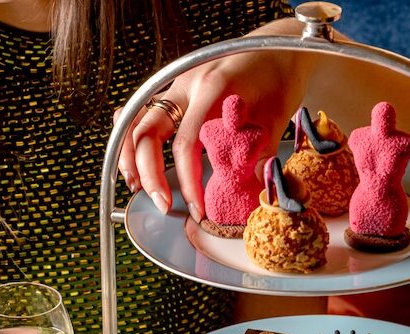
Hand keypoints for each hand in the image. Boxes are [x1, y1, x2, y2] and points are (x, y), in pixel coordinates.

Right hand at [116, 46, 310, 220]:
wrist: (277, 48)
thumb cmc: (279, 76)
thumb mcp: (278, 115)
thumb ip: (261, 152)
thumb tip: (251, 189)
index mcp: (213, 89)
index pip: (187, 144)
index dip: (189, 182)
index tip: (198, 209)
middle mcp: (187, 84)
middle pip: (148, 131)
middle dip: (149, 173)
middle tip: (162, 204)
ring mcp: (177, 85)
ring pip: (136, 118)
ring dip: (130, 155)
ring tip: (135, 185)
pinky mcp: (176, 90)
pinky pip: (143, 111)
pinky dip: (133, 135)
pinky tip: (133, 158)